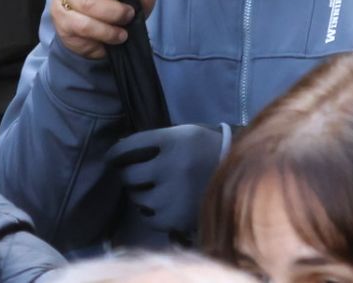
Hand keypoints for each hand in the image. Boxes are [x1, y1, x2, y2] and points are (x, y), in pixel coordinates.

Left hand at [109, 123, 223, 233]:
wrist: (240, 174)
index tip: (111, 158)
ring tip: (155, 189)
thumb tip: (118, 151)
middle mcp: (171, 167)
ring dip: (141, 193)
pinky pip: (148, 217)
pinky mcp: (176, 217)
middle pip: (128, 175)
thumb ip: (155, 142)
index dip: (115, 154)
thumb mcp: (184, 135)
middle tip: (136, 175)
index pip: (128, 147)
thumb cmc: (205, 150)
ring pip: (137, 198)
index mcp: (173, 141)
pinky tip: (163, 203)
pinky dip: (151, 211)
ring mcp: (173, 194)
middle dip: (129, 175)